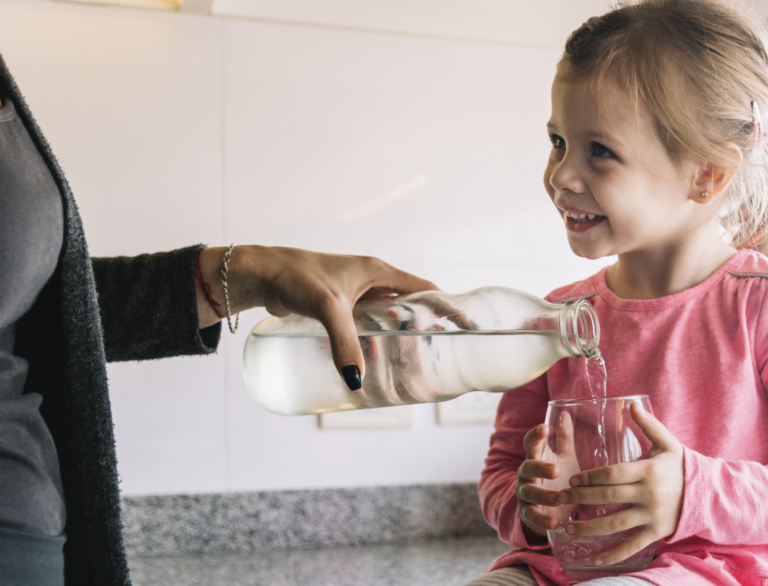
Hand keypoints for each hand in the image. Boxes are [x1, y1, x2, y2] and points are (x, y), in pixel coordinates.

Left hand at [196, 245, 437, 386]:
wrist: (262, 273)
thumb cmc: (296, 277)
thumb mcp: (328, 308)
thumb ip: (344, 343)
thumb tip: (356, 379)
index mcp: (379, 271)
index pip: (425, 288)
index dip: (445, 307)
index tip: (463, 327)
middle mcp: (371, 280)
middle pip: (409, 305)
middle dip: (422, 328)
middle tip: (433, 355)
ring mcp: (355, 293)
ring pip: (387, 316)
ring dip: (396, 335)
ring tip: (407, 362)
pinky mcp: (339, 306)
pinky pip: (365, 324)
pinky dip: (373, 339)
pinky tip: (371, 358)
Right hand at [516, 424, 562, 539]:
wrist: (547, 507)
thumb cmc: (557, 478)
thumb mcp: (563, 458)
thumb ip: (563, 438)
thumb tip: (565, 413)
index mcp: (535, 457)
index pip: (531, 443)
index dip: (536, 436)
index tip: (544, 428)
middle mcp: (526, 474)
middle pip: (528, 467)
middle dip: (540, 467)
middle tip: (556, 470)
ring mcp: (525, 494)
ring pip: (529, 492)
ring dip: (543, 495)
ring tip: (559, 498)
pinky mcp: (528, 514)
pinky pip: (532, 516)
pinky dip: (542, 520)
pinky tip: (554, 522)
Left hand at [555, 402, 683, 566]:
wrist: (707, 495)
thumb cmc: (680, 466)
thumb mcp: (668, 444)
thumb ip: (648, 425)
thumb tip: (630, 404)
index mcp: (648, 471)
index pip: (613, 474)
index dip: (590, 477)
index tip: (572, 480)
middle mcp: (649, 494)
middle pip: (608, 497)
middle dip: (581, 499)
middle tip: (559, 498)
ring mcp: (652, 515)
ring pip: (615, 523)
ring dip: (589, 528)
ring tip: (567, 528)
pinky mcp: (656, 532)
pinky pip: (632, 545)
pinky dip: (613, 554)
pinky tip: (593, 559)